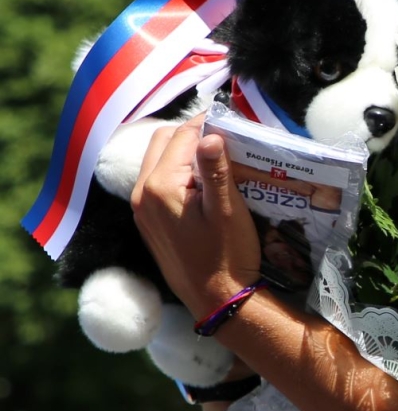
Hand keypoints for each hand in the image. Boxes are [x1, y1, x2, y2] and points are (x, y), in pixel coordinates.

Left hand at [130, 113, 261, 317]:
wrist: (217, 300)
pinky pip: (157, 181)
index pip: (182, 136)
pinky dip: (177, 171)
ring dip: (184, 152)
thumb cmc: (227, 255)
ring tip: (216, 159)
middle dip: (192, 134)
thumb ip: (216, 170)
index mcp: (161, 186)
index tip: (232, 121)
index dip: (207, 123)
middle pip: (163, 141)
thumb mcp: (227, 210)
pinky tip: (202, 182)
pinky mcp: (148, 221)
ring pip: (158, 159)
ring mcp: (142, 209)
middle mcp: (142, 193)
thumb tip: (210, 134)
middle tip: (225, 139)